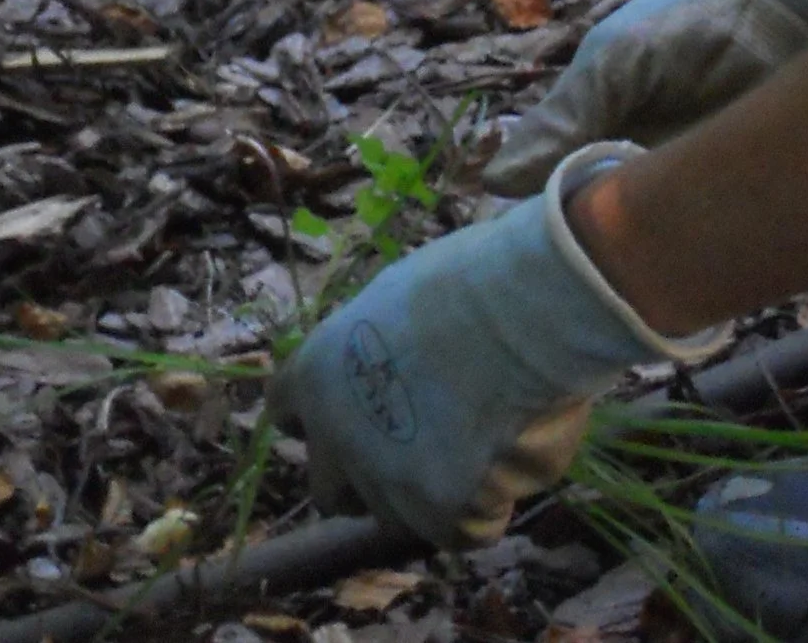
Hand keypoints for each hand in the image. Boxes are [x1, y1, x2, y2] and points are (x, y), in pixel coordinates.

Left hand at [268, 144, 719, 545]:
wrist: (523, 310)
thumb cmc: (475, 279)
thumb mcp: (400, 297)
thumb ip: (380, 348)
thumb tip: (399, 368)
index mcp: (315, 372)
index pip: (285, 412)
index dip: (320, 419)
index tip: (352, 412)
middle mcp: (334, 438)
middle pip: (331, 489)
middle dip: (369, 480)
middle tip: (422, 448)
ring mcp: (385, 484)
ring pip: (402, 512)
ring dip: (436, 491)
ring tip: (491, 429)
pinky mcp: (440, 516)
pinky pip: (467, 529)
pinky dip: (492, 503)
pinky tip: (518, 448)